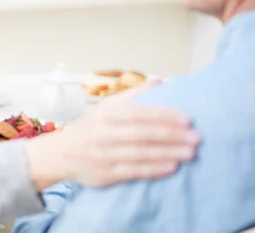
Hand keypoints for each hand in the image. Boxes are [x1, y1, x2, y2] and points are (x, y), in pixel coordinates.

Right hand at [26, 80, 200, 189]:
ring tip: (189, 153)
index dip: (164, 115)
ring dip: (167, 153)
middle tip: (196, 137)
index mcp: (106, 115)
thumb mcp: (106, 108)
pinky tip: (171, 167)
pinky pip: (132, 172)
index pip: (139, 113)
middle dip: (171, 135)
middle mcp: (104, 134)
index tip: (187, 118)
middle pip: (141, 134)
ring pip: (139, 153)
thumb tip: (159, 81)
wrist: (59, 153)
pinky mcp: (105, 173)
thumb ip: (132, 96)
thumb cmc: (89, 129)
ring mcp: (104, 154)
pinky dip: (153, 170)